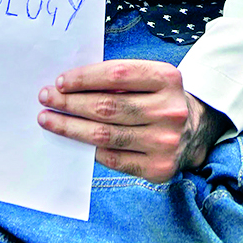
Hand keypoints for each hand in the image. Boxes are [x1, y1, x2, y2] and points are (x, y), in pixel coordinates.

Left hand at [37, 59, 229, 182]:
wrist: (196, 132)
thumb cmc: (160, 99)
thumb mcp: (150, 79)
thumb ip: (119, 80)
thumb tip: (69, 86)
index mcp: (168, 78)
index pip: (117, 74)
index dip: (85, 77)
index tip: (60, 81)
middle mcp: (170, 110)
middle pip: (107, 106)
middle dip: (70, 102)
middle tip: (46, 99)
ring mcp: (165, 142)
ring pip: (105, 135)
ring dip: (71, 127)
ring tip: (49, 120)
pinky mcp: (158, 168)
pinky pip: (113, 158)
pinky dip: (90, 149)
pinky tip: (75, 140)